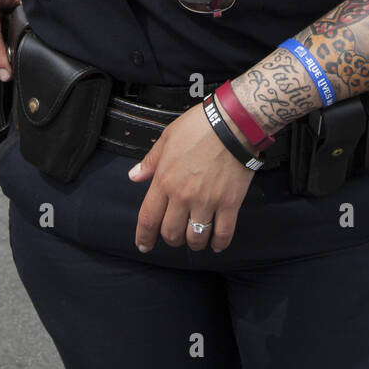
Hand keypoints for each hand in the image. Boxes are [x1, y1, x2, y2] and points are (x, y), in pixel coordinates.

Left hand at [127, 103, 255, 252]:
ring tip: (196, 240)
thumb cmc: (200, 126)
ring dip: (194, 243)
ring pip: (196, 238)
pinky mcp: (229, 203)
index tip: (144, 245)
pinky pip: (223, 233)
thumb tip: (134, 176)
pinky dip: (219, 243)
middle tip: (175, 236)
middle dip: (171, 239)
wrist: (233, 123)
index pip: (148, 218)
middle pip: (171, 233)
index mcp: (164, 180)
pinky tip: (216, 243)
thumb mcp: (167, 138)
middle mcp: (183, 196)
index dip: (144, 236)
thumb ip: (150, 161)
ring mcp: (207, 202)